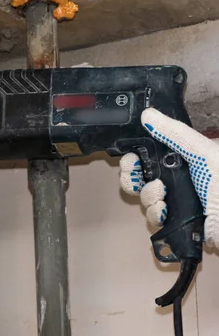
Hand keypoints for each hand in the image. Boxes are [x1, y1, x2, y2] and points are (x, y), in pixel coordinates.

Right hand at [120, 107, 218, 246]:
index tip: (131, 157)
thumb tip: (149, 115)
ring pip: (144, 196)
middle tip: (136, 176)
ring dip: (148, 195)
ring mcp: (175, 200)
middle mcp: (178, 178)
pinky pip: (152, 216)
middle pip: (141, 175)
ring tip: (162, 194)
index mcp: (186, 159)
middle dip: (133, 176)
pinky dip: (155, 213)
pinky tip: (165, 210)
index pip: (151, 154)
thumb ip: (176, 134)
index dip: (137, 155)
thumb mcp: (203, 153)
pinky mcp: (174, 220)